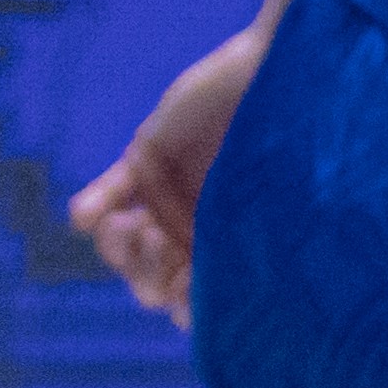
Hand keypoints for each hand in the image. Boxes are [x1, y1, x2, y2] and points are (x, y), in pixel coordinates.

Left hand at [72, 23, 265, 318]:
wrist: (290, 73)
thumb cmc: (302, 148)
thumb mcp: (283, 215)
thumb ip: (251, 259)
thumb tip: (205, 314)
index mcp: (235, 251)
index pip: (196, 299)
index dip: (185, 305)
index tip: (186, 292)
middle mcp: (198, 232)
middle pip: (150, 280)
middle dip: (147, 273)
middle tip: (159, 242)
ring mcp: (169, 197)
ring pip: (122, 244)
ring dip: (117, 247)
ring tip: (127, 225)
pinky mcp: (146, 158)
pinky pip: (110, 191)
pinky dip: (92, 206)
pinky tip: (84, 217)